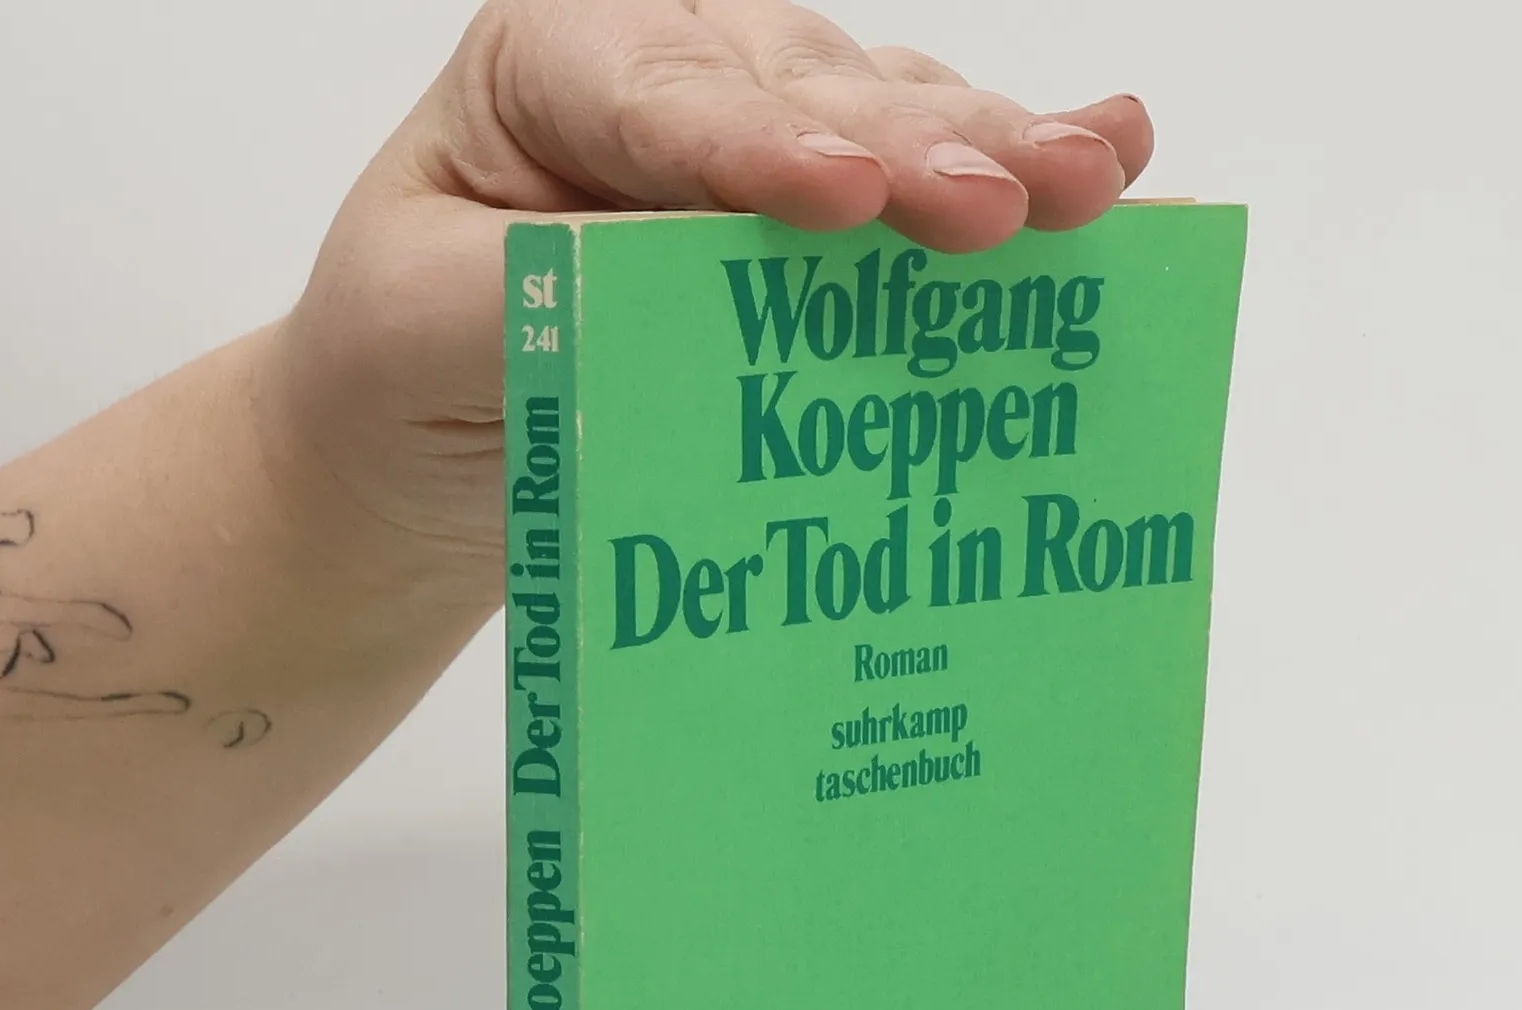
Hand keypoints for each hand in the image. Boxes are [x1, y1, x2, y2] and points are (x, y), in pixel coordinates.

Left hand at [263, 0, 1151, 574]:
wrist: (431, 434)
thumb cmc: (410, 363)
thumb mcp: (426, 328)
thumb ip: (541, 295)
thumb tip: (684, 295)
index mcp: (558, 65)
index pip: (661, 98)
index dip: (757, 147)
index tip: (845, 198)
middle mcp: (681, 71)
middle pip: (807, 95)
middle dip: (917, 146)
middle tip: (1011, 200)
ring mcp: (770, 132)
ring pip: (889, 122)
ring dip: (993, 155)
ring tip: (1093, 179)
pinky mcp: (834, 213)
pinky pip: (925, 184)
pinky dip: (1007, 189)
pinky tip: (1111, 165)